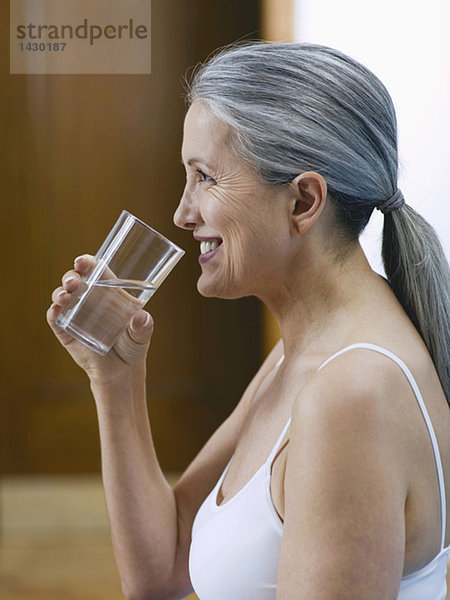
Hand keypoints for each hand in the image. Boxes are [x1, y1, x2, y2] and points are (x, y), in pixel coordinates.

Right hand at [47, 255, 153, 383]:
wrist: (121, 372)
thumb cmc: (133, 346)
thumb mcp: (141, 335)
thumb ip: (143, 327)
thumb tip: (142, 317)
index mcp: (107, 292)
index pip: (94, 270)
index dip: (87, 262)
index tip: (83, 261)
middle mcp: (88, 299)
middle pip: (75, 280)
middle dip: (71, 276)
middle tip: (74, 281)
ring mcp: (75, 314)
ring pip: (61, 296)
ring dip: (60, 292)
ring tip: (66, 296)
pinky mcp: (66, 331)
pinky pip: (55, 319)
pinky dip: (53, 313)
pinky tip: (56, 310)